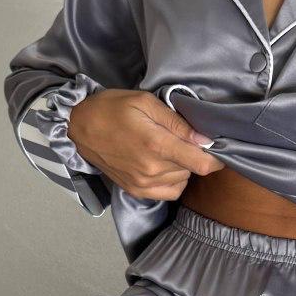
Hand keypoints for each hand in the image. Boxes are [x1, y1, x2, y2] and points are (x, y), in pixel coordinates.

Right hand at [67, 89, 223, 200]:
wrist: (79, 128)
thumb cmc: (111, 109)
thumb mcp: (145, 102)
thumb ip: (177, 122)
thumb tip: (205, 138)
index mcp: (156, 145)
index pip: (202, 163)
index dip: (216, 158)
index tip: (217, 147)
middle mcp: (152, 170)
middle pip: (193, 170)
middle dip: (194, 155)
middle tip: (181, 138)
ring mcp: (144, 184)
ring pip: (183, 180)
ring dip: (183, 167)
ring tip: (168, 149)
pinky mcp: (137, 191)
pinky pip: (170, 192)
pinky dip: (174, 180)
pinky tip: (164, 165)